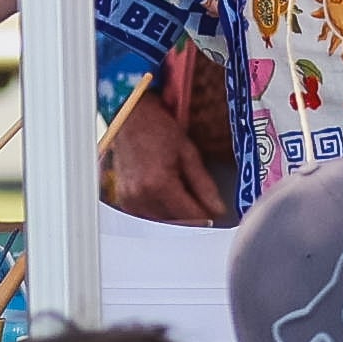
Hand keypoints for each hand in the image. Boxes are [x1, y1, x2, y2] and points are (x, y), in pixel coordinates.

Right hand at [99, 75, 229, 225]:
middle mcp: (141, 196)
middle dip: (192, 216)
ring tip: (182, 195)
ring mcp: (130, 200)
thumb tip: (218, 209)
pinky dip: (160, 212)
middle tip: (201, 202)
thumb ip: (204, 185)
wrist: (130, 117)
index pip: (192, 217)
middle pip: (177, 224)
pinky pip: (147, 217)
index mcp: (160, 185)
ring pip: (162, 223)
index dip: (208, 216)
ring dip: (176, 216)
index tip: (215, 210)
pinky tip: (166, 197)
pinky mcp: (124, 201)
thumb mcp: (188, 153)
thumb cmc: (157, 128)